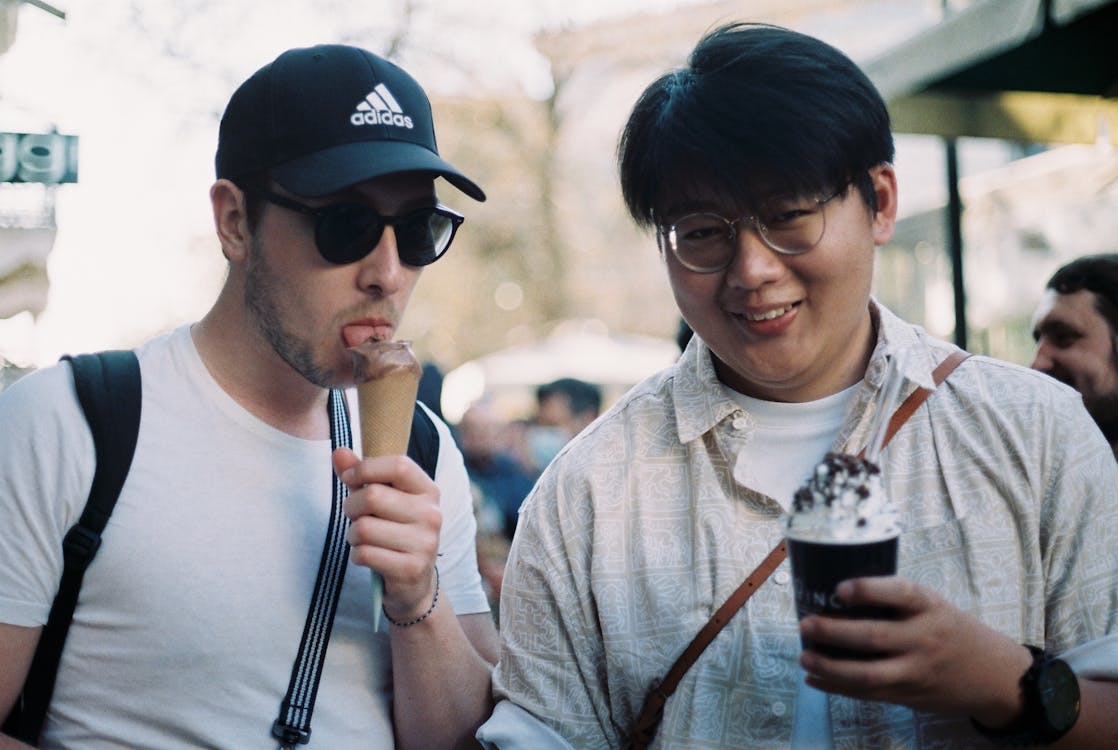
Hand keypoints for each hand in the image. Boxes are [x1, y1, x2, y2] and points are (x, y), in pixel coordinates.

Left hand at [332, 447, 441, 622]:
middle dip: (351, 507)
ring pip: (364, 528)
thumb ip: (361, 475)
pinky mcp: (410, 569)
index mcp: (428, 491)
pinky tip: (368, 557)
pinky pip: (364, 553)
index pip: (398, 465)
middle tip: (355, 516)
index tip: (350, 477)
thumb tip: (338, 451)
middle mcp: (432, 515)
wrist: (414, 584)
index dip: (366, 467)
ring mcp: (424, 543)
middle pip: (373, 497)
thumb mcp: (382, 500)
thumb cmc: (394, 532)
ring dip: (353, 534)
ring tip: (362, 539)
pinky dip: (357, 555)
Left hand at [799, 576, 1032, 726]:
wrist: (994, 675)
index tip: (840, 589)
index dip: (869, 590)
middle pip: (874, 637)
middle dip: (833, 632)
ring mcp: (917, 671)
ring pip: (868, 674)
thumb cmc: (951, 630)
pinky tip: (815, 677)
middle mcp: (924, 639)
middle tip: (805, 624)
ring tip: (805, 656)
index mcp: (929, 607)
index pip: (900, 593)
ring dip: (830, 667)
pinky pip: (868, 694)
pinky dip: (837, 687)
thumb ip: (897, 602)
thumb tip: (835, 595)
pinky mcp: (910, 696)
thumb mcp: (934, 606)